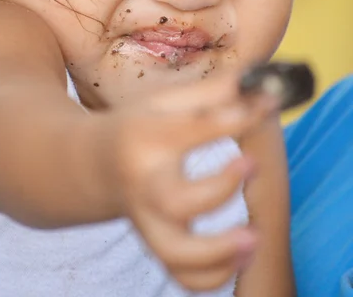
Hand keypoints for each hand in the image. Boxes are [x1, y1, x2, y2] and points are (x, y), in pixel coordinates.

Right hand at [100, 73, 277, 291]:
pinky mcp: (155, 244)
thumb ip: (212, 92)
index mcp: (145, 137)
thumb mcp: (165, 102)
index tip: (268, 104)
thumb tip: (262, 84)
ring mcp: (147, 220)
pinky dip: (210, 278)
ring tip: (254, 238)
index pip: (193, 128)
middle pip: (176, 200)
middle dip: (219, 188)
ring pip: (175, 253)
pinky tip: (237, 257)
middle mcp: (143, 183)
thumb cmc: (138, 126)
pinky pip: (180, 276)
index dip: (235, 117)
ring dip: (217, 253)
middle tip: (252, 164)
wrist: (93, 163)